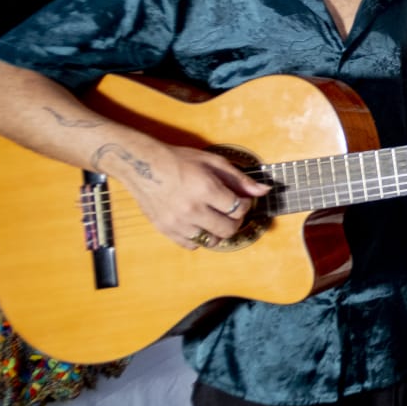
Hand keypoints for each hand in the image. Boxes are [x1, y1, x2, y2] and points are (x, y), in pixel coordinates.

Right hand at [118, 143, 271, 250]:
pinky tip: (200, 223)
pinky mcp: (165, 229)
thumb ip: (239, 179)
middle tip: (232, 212)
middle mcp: (191, 209)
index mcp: (205, 189)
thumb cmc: (179, 160)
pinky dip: (200, 237)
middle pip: (228, 229)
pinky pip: (192, 244)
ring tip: (216, 217)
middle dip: (236, 221)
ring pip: (211, 240)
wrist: (142, 165)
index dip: (245, 204)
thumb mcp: (213, 162)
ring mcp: (177, 222)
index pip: (238, 208)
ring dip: (219, 231)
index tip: (242, 199)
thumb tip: (264, 190)